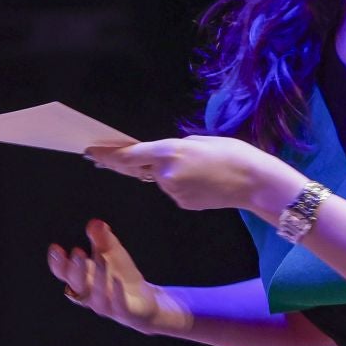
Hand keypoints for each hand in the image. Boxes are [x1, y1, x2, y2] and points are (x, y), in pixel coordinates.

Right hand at [48, 220, 167, 331]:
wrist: (144, 301)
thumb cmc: (121, 275)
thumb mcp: (111, 253)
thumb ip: (102, 239)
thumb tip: (95, 223)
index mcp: (82, 280)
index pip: (64, 274)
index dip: (58, 264)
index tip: (55, 249)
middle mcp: (90, 295)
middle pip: (78, 285)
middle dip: (76, 270)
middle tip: (77, 253)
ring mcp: (106, 306)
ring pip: (97, 296)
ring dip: (98, 278)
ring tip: (101, 259)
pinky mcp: (126, 312)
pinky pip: (119, 305)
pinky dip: (116, 294)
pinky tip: (117, 280)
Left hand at [88, 135, 302, 215]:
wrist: (256, 182)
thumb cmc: (232, 154)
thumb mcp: (199, 141)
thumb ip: (172, 149)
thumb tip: (157, 158)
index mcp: (169, 151)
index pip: (128, 155)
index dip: (106, 154)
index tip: (89, 152)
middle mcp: (166, 174)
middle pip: (137, 167)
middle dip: (121, 163)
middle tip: (100, 157)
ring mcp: (173, 192)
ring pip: (158, 179)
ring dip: (164, 172)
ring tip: (195, 167)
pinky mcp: (182, 204)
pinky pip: (172, 190)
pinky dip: (179, 184)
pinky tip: (200, 180)